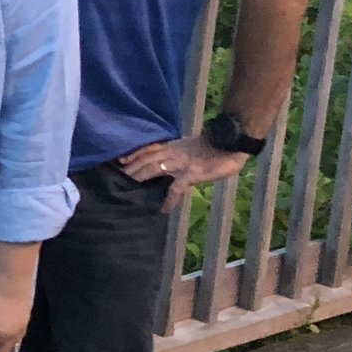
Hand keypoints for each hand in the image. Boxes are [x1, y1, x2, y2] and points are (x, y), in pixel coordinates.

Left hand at [118, 134, 249, 207]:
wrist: (232, 142)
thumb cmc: (218, 145)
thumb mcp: (194, 145)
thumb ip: (183, 151)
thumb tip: (175, 158)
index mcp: (176, 145)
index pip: (150, 147)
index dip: (135, 153)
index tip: (121, 158)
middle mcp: (174, 152)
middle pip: (147, 157)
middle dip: (132, 166)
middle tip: (118, 174)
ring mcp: (182, 163)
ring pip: (155, 168)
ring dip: (141, 176)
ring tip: (131, 186)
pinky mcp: (191, 174)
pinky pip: (176, 188)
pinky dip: (169, 199)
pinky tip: (164, 209)